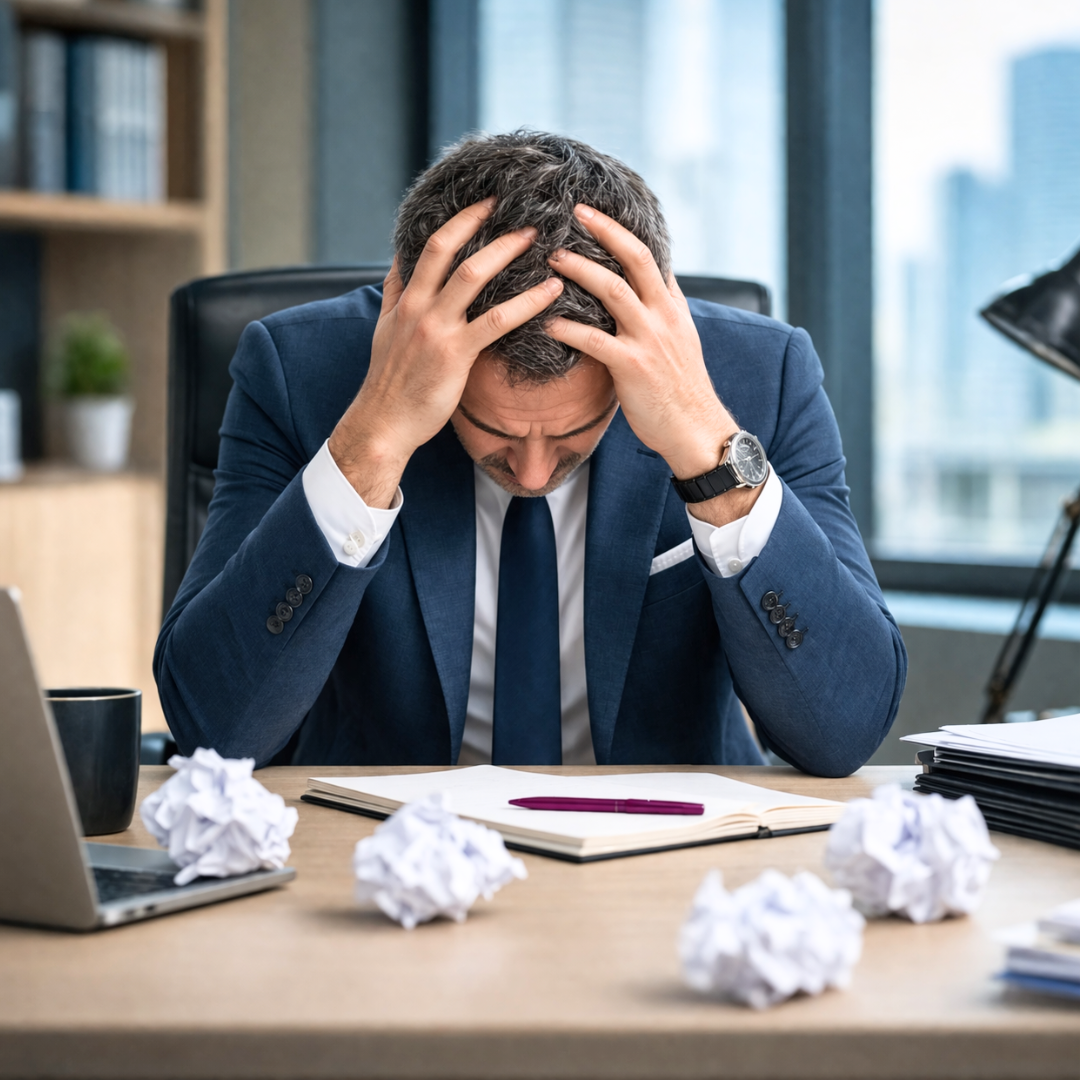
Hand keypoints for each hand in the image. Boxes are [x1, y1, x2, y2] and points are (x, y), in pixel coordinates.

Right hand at [328, 199, 562, 506]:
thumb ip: (396, 292)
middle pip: (452, 250)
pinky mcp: (456, 355)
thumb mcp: (385, 329)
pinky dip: (527, 303)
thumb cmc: (390, 381)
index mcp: (406, 299)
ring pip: (474, 277)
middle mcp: (419, 307)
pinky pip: (497, 321)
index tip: (487, 202)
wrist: (384, 423)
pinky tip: (552, 292)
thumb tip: (401, 261)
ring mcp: (437, 329)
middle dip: (487, 225)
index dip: (461, 220)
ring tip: (541, 242)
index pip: (432, 246)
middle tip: (522, 211)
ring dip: (508, 253)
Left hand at [544, 205, 759, 524]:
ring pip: (612, 290)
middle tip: (574, 212)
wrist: (697, 430)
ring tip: (551, 258)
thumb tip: (648, 287)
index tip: (596, 212)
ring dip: (580, 270)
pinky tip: (543, 323)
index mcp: (673, 306)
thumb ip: (661, 312)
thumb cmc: (681, 390)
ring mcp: (649, 338)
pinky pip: (593, 340)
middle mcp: (664, 315)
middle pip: (635, 258)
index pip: (651, 255)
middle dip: (604, 230)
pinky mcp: (632, 366)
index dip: (623, 230)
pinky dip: (566, 328)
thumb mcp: (680, 341)